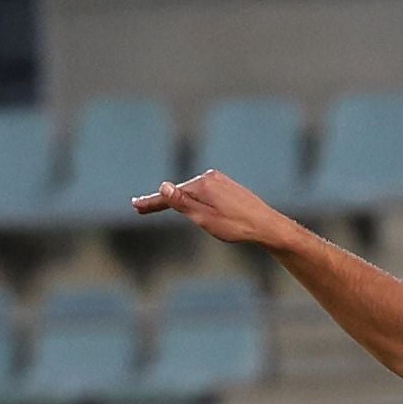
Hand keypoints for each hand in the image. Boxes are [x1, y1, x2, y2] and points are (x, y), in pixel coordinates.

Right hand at [131, 169, 294, 248]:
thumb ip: (183, 203)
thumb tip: (163, 187)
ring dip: (183, 203)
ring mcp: (220, 180)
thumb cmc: (237, 226)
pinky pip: (206, 194)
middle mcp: (210, 177)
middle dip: (163, 201)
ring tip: (179, 214)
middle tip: (141, 208)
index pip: (170, 195)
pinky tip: (199, 209)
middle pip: (181, 192)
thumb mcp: (205, 218)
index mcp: (202, 184)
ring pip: (194, 193)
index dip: (152, 202)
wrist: (268, 226)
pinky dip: (196, 201)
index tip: (134, 206)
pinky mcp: (228, 186)